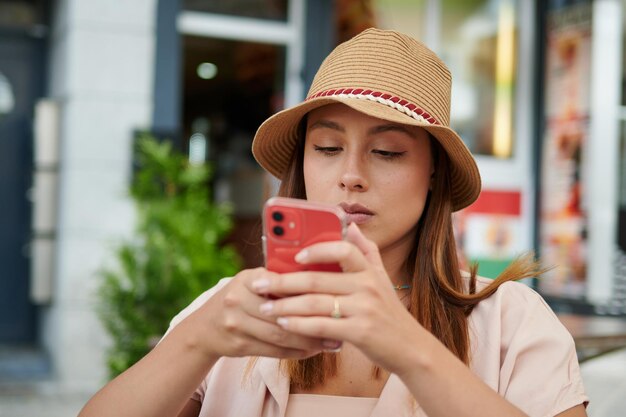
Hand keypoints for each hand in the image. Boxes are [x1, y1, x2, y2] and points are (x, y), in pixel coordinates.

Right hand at [183, 267, 335, 360]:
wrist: (204, 329)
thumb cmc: (239, 300)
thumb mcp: (253, 282)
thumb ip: (279, 280)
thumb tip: (321, 278)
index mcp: (247, 278)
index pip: (283, 285)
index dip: (309, 293)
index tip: (333, 298)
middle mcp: (238, 298)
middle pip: (283, 313)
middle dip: (314, 321)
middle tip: (339, 325)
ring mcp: (236, 323)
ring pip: (281, 335)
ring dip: (309, 341)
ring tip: (331, 342)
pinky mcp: (238, 344)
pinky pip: (274, 351)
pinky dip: (297, 352)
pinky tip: (313, 351)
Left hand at [251, 224, 423, 374]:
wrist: (411, 348)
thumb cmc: (389, 312)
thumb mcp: (382, 277)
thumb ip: (366, 250)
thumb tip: (351, 225)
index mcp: (369, 270)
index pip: (342, 249)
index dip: (316, 250)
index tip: (293, 256)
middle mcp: (367, 286)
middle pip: (317, 279)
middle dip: (283, 281)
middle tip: (259, 283)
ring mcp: (364, 309)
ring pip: (315, 303)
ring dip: (285, 305)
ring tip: (266, 307)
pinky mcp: (360, 333)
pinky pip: (321, 326)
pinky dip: (299, 325)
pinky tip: (284, 324)